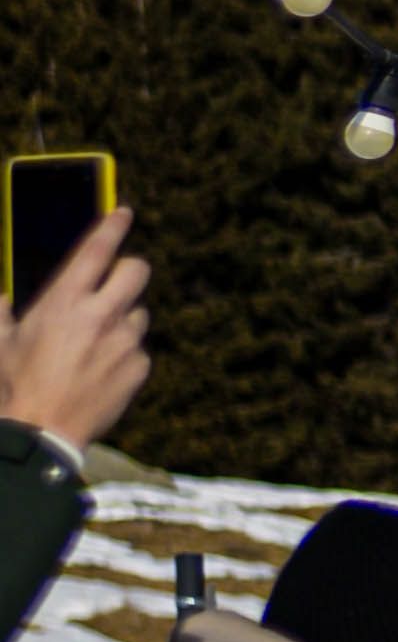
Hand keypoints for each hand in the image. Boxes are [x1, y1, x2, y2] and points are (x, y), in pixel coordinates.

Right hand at [0, 228, 142, 452]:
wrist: (42, 429)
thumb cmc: (15, 383)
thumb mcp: (1, 339)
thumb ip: (3, 311)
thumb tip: (4, 298)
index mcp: (64, 300)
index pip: (97, 249)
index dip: (113, 225)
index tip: (122, 212)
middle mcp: (101, 315)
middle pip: (137, 270)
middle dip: (129, 268)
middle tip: (115, 279)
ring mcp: (125, 341)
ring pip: (139, 312)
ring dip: (122, 317)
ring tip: (95, 340)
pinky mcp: (140, 366)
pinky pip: (138, 348)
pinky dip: (124, 351)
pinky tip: (101, 368)